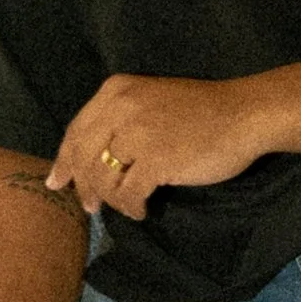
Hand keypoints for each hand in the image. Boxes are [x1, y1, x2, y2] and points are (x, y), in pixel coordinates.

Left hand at [48, 73, 270, 217]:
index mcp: (116, 91)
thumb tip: (82, 161)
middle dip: (84, 186)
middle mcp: (121, 108)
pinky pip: (128, 194)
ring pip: (103, 179)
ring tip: (127, 206)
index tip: (56, 182)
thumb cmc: (201, 110)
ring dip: (111, 199)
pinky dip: (132, 208)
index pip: (76, 130)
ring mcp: (137, 134)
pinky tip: (143, 210)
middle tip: (91, 206)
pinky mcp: (155, 160)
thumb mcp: (151, 100)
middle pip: (84, 158)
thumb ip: (118, 121)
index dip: (64, 160)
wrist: (244, 114)